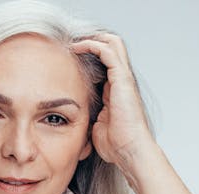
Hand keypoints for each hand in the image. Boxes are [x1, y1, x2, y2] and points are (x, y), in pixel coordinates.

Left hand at [69, 33, 155, 165]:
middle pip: (111, 46)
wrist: (129, 150)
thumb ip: (89, 117)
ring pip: (112, 43)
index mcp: (115, 90)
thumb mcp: (96, 126)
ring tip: (72, 42)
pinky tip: (76, 48)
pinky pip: (107, 52)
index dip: (89, 55)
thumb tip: (76, 118)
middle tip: (71, 44)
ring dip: (91, 39)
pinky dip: (92, 45)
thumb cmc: (116, 145)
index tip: (68, 56)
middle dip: (91, 40)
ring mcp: (123, 78)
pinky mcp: (122, 79)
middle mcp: (121, 81)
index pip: (104, 62)